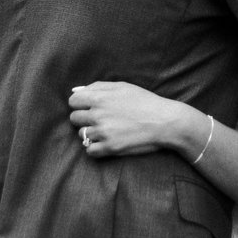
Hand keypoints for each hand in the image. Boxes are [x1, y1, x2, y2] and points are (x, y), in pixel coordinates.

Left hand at [69, 81, 199, 159]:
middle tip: (100, 119)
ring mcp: (103, 132)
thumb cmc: (145, 102)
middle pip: (75, 119)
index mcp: (100, 98)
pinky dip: (96, 148)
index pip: (73, 102)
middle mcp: (98, 115)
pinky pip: (90, 151)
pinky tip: (106, 142)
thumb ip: (97, 86)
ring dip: (91, 133)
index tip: (89, 107)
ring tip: (107, 131)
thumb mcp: (122, 86)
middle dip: (84, 118)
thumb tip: (76, 91)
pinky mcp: (110, 148)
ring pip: (82, 135)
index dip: (80, 104)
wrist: (165, 121)